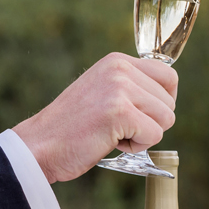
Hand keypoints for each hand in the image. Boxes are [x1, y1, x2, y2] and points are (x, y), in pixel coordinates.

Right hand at [14, 54, 177, 181]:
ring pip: (165, 119)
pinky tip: (109, 142)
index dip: (163, 102)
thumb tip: (168, 97)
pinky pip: (154, 135)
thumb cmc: (71, 128)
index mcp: (116, 61)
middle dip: (151, 122)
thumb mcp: (102, 93)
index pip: (169, 76)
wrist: (39, 146)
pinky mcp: (119, 111)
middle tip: (119, 128)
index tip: (141, 116)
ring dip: (143, 135)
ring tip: (112, 134)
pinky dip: (136, 147)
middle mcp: (119, 68)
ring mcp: (119, 88)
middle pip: (170, 101)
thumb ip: (130, 88)